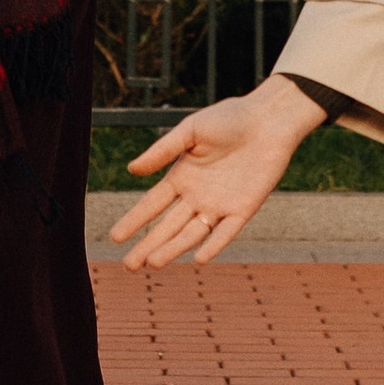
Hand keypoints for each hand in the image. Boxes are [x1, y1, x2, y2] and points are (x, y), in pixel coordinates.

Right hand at [112, 72, 319, 268]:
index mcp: (181, 177)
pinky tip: (199, 258)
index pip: (151, 205)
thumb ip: (163, 150)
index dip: (133, 221)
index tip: (114, 238)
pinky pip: (226, 232)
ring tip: (153, 263)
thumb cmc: (229, 119)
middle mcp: (197, 196)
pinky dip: (214, 245)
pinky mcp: (243, 209)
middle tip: (129, 266)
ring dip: (174, 248)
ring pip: (192, 233)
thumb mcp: (190, 130)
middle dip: (148, 245)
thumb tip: (132, 170)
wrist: (268, 119)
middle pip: (167, 226)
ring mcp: (219, 205)